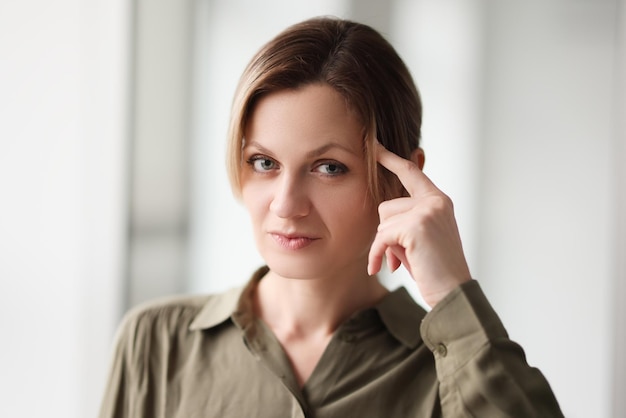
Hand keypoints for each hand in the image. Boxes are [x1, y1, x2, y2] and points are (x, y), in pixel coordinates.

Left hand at [368, 142, 470, 306]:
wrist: (452, 293)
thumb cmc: (434, 269)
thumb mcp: (420, 237)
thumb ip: (406, 219)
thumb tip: (382, 214)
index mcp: (439, 201)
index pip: (411, 172)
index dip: (391, 159)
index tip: (375, 145)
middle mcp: (435, 201)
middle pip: (387, 206)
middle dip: (387, 233)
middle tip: (403, 255)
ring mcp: (427, 211)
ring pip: (383, 222)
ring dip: (385, 245)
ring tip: (404, 261)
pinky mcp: (416, 226)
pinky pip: (381, 237)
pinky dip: (377, 254)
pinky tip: (380, 268)